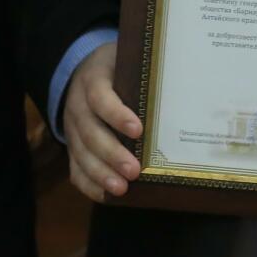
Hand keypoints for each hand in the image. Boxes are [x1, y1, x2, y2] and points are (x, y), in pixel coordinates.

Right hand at [60, 42, 142, 203]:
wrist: (83, 70)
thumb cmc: (116, 68)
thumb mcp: (126, 60)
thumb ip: (144, 73)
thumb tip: (184, 88)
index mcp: (92, 79)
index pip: (100, 97)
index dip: (116, 115)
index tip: (138, 131)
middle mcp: (77, 105)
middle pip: (90, 132)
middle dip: (112, 154)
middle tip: (134, 170)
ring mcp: (72, 128)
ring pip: (81, 153)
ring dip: (100, 173)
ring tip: (120, 188)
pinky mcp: (72, 146)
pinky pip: (74, 167)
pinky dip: (89, 184)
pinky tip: (107, 196)